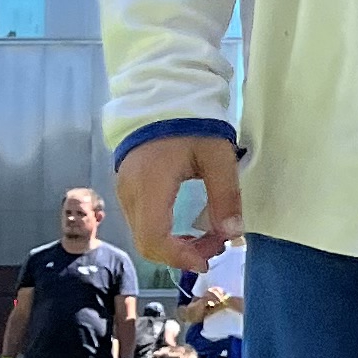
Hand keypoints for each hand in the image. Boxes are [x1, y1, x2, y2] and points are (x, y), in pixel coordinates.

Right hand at [113, 134, 241, 272]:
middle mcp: (130, 193)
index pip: (154, 238)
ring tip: (210, 237)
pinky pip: (142, 223)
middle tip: (216, 246)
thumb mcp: (218, 156)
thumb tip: (232, 233)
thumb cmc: (191, 124)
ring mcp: (124, 192)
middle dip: (182, 254)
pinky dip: (166, 234)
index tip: (207, 260)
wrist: (162, 98)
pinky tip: (190, 228)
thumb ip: (226, 195)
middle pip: (147, 243)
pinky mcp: (128, 190)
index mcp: (150, 185)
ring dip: (175, 245)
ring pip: (143, 236)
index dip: (179, 257)